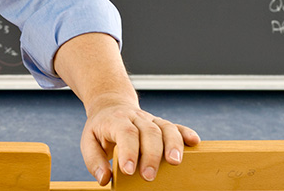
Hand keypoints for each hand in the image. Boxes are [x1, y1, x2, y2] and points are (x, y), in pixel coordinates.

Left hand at [80, 98, 199, 184]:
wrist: (110, 105)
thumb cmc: (100, 128)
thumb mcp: (88, 141)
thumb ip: (93, 160)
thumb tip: (104, 178)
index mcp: (116, 120)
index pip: (125, 133)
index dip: (130, 151)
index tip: (130, 170)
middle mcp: (135, 118)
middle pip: (148, 131)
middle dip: (151, 154)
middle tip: (149, 176)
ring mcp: (150, 119)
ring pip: (165, 127)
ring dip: (173, 144)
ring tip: (175, 163)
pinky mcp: (161, 124)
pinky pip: (176, 126)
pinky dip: (186, 133)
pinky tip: (194, 142)